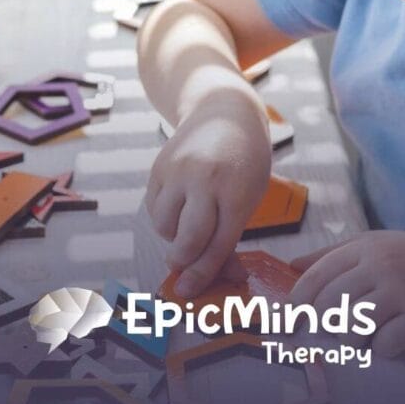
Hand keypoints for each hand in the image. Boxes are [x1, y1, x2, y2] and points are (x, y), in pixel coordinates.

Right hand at [145, 90, 271, 297]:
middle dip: (184, 262)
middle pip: (188, 239)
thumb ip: (232, 235)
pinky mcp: (159, 167)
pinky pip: (154, 208)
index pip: (218, 243)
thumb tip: (227, 279)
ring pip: (164, 226)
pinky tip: (180, 204)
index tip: (189, 291)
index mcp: (238, 190)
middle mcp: (205, 179)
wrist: (223, 112)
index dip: (204, 273)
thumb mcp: (250, 195)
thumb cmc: (244, 162)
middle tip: (184, 267)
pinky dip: (165, 217)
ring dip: (173, 236)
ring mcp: (178, 171)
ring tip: (190, 221)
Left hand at [288, 230, 404, 356]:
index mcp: (365, 247)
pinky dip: (383, 349)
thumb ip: (333, 254)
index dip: (296, 301)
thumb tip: (292, 265)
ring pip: (352, 326)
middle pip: (329, 304)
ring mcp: (401, 290)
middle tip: (336, 328)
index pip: (316, 275)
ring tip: (364, 334)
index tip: (289, 319)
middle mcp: (380, 265)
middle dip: (325, 324)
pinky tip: (392, 340)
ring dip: (352, 338)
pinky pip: (385, 344)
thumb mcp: (376, 244)